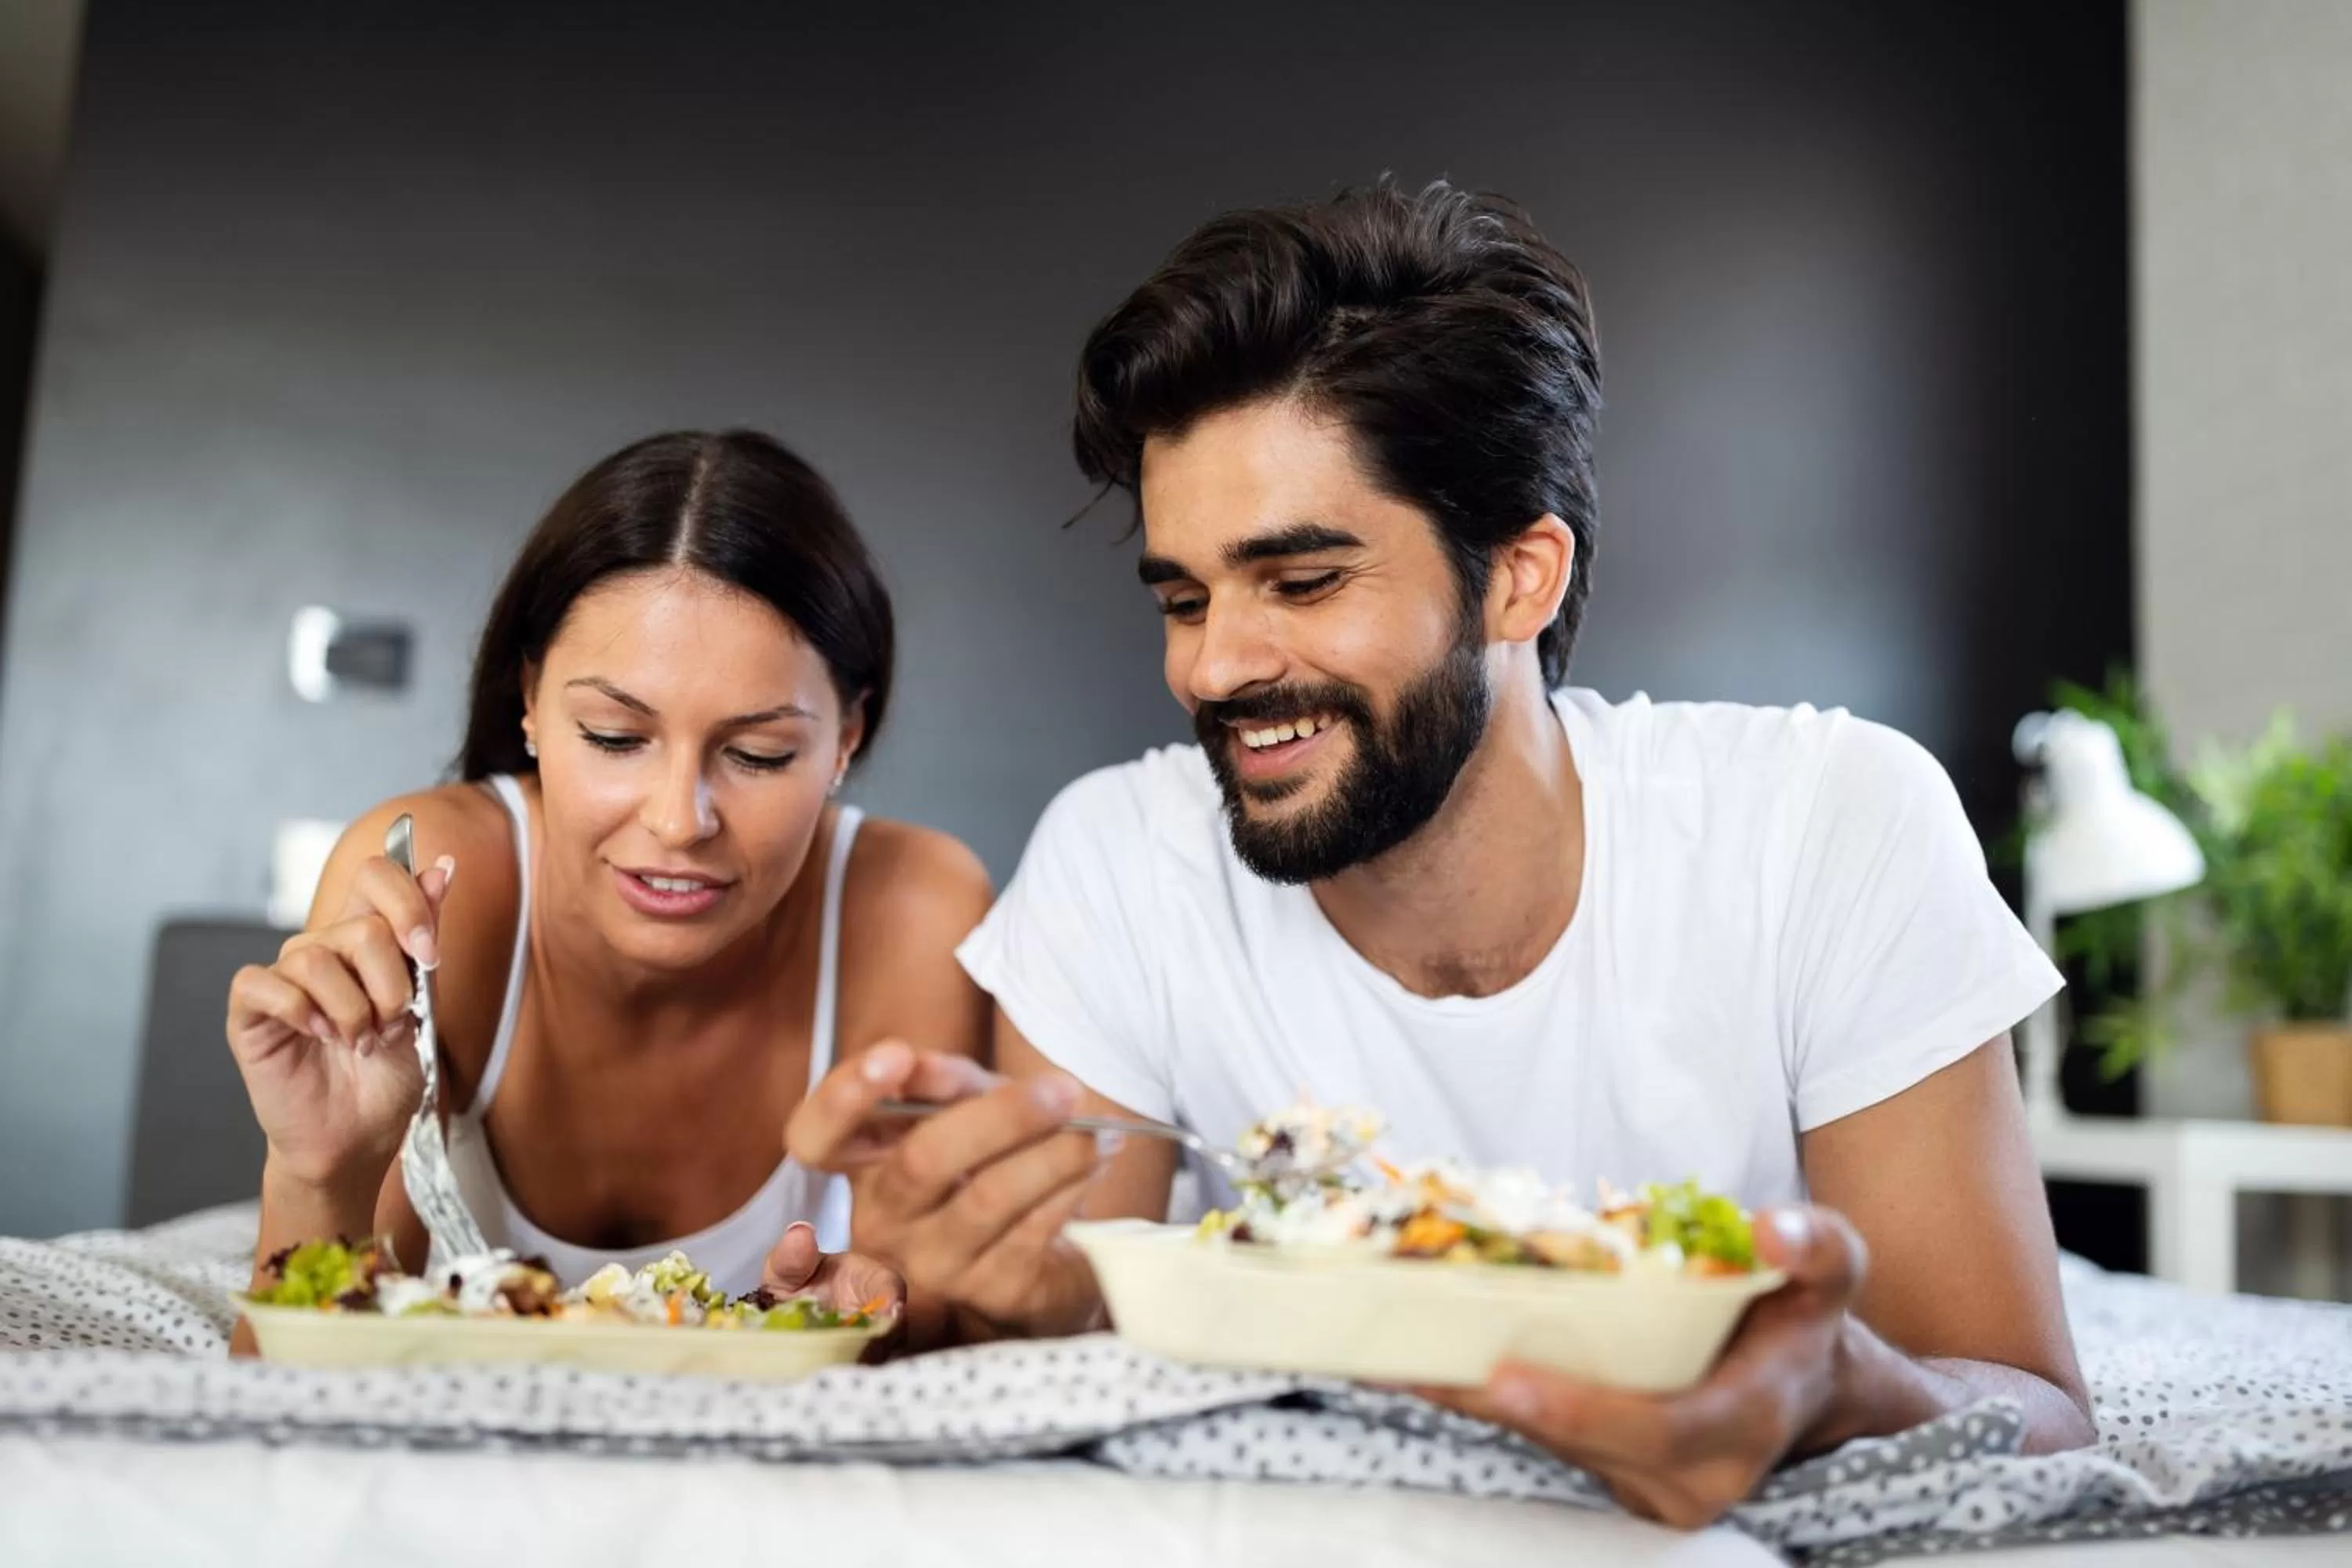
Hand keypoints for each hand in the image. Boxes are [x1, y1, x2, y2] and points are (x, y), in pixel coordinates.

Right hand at [226, 853, 454, 1187]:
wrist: (358, 1136)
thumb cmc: (387, 1075)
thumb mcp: (422, 1003)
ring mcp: (284, 978)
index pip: (377, 875)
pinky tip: (318, 1037)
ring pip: (316, 958)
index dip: (408, 903)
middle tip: (390, 1025)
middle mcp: (322, 949)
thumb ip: (423, 937)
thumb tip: (441, 867)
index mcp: (365, 939)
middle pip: (360, 927)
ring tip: (358, 1044)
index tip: (429, 954)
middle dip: (391, 985)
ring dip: (352, 1011)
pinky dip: (300, 1011)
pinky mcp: (250, 1011)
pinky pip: (265, 984)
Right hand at [786, 1039, 1112, 1338]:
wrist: (1043, 1258)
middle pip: (922, 1160)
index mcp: (863, 1166)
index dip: (843, 1098)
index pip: (815, 1139)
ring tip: (1100, 1130)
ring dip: (1055, 1154)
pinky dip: (1070, 1187)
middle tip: (1062, 1090)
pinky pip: (1033, 1229)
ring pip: (989, 1198)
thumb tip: (920, 1067)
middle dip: (1002, 1116)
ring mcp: (932, 1264)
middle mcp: (882, 1221)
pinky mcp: (991, 1293)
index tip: (895, 1055)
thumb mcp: (966, 1108)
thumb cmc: (989, 1165)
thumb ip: (943, 1082)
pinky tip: (1093, 1164)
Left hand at [1425, 1206, 1867, 1530]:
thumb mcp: (1830, 1274)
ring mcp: (1640, 1484)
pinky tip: (1406, 1359)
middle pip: (1571, 1444)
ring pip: (1540, 1445)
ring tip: (1379, 1352)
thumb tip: (1770, 1230)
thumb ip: (1815, 1247)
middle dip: (1484, 1401)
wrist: (1805, 1389)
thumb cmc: (1803, 1322)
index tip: (1505, 1376)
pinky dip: (1472, 1396)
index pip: (1654, 1433)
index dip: (1580, 1410)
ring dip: (1460, 1399)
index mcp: (1739, 1430)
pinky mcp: (1604, 1470)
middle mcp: (1687, 1479)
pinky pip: (1533, 1435)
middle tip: (1401, 1358)